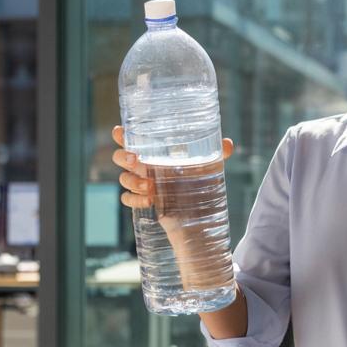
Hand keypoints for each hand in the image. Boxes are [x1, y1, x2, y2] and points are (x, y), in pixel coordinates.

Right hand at [111, 126, 235, 290]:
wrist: (198, 214)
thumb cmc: (199, 183)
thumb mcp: (209, 166)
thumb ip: (217, 153)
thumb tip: (227, 144)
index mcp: (155, 153)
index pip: (132, 139)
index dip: (121, 134)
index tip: (120, 132)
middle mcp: (144, 166)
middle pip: (120, 157)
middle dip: (123, 157)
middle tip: (136, 160)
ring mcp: (141, 184)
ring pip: (123, 179)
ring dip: (132, 181)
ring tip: (148, 186)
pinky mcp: (142, 201)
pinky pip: (127, 199)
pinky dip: (134, 199)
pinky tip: (149, 200)